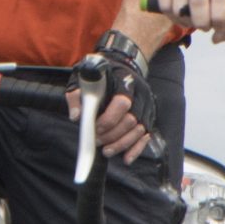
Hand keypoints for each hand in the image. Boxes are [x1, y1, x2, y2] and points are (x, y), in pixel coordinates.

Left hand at [75, 30, 158, 162]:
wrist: (123, 64)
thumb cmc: (101, 73)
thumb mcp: (83, 76)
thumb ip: (77, 95)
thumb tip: (76, 117)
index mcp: (124, 82)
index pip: (122, 103)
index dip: (109, 119)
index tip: (95, 128)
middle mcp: (140, 95)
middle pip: (131, 121)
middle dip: (113, 135)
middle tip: (97, 141)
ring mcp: (146, 107)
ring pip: (139, 131)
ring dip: (122, 144)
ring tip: (106, 151)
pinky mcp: (148, 117)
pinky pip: (145, 136)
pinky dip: (136, 149)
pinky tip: (126, 159)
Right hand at [151, 0, 224, 39]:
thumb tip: (215, 39)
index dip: (219, 18)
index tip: (218, 26)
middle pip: (198, 1)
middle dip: (201, 22)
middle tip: (204, 26)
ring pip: (178, 8)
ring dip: (184, 22)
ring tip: (190, 18)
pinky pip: (165, 6)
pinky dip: (171, 16)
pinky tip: (178, 12)